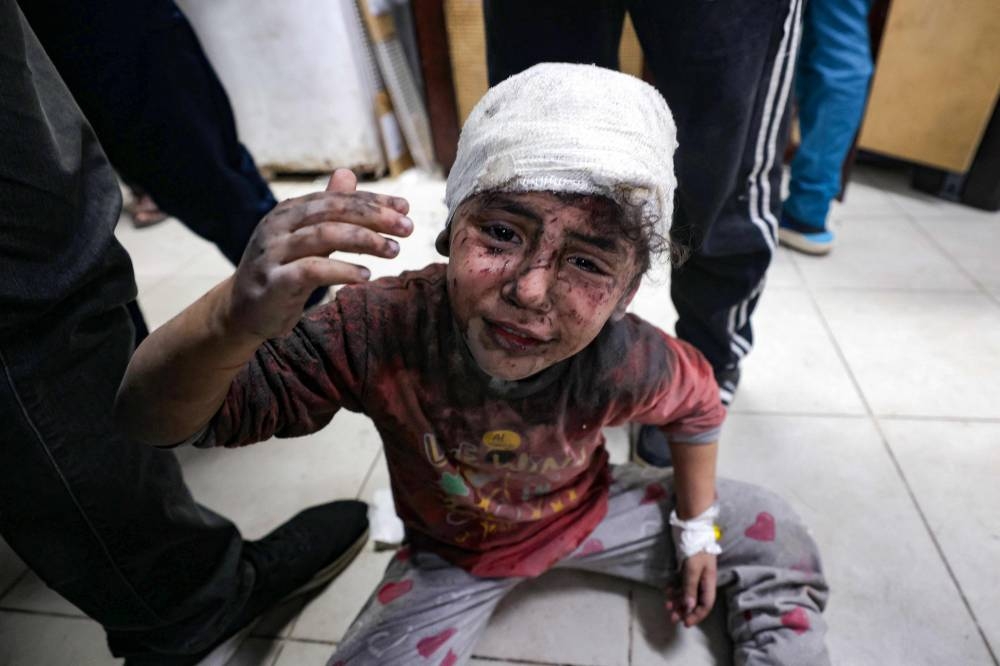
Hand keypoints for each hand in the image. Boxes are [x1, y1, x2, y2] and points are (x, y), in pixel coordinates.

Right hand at [224, 168, 411, 338]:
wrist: (243, 312)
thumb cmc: (282, 273)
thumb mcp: (307, 239)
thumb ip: (328, 210)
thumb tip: (348, 174)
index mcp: (290, 211)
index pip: (338, 198)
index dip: (374, 201)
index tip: (405, 209)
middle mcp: (279, 225)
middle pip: (333, 210)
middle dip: (375, 216)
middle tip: (407, 227)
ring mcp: (273, 252)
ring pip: (324, 235)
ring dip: (365, 241)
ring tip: (394, 250)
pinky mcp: (273, 281)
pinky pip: (312, 270)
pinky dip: (342, 270)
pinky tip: (365, 275)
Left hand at [666, 551, 716, 627]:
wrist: (690, 525)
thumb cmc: (695, 546)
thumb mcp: (693, 567)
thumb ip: (690, 587)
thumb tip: (689, 606)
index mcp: (709, 580)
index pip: (706, 604)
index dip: (697, 615)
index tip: (685, 623)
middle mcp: (703, 579)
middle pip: (695, 600)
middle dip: (684, 610)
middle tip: (672, 617)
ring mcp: (694, 573)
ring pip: (686, 592)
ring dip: (677, 600)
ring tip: (666, 605)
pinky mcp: (685, 567)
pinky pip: (680, 583)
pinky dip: (674, 588)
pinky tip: (667, 590)